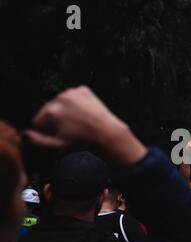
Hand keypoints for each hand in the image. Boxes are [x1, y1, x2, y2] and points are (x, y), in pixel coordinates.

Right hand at [25, 86, 145, 165]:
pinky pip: (74, 96)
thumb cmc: (83, 141)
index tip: (59, 135)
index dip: (47, 131)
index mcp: (51, 112)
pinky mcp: (83, 90)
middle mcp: (59, 99)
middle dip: (56, 120)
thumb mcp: (59, 145)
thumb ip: (38, 141)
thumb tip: (27, 134)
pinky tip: (84, 113)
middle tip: (71, 130)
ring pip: (61, 103)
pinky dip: (77, 103)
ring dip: (65, 110)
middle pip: (49, 110)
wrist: (107, 132)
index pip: (38, 120)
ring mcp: (72, 92)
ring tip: (78, 122)